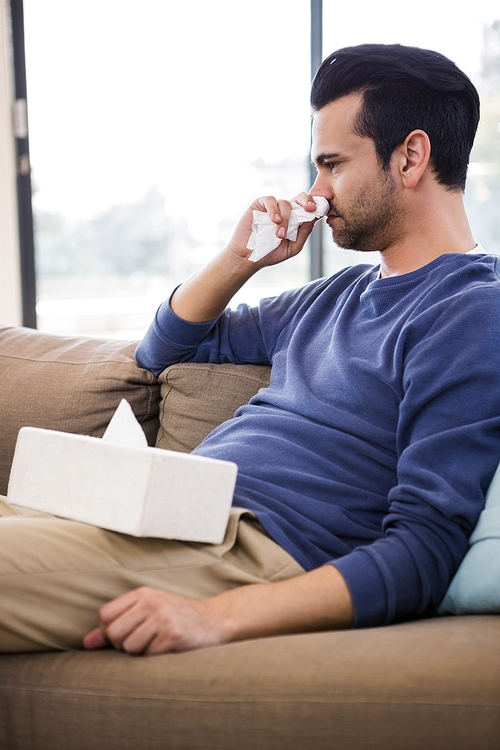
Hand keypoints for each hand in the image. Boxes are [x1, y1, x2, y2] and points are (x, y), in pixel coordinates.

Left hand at [82, 567, 352, 656]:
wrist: (215, 621)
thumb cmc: (176, 617)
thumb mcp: (147, 612)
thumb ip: (117, 625)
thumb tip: (86, 642)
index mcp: (143, 593)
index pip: (106, 616)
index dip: (112, 630)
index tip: (128, 631)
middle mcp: (152, 602)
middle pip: (115, 634)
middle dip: (125, 644)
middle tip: (146, 639)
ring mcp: (163, 618)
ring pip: (129, 647)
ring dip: (142, 651)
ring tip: (158, 642)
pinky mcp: (174, 635)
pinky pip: (149, 655)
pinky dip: (157, 656)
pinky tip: (170, 647)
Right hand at [226, 192, 321, 266]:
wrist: (249, 257)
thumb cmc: (271, 253)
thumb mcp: (293, 247)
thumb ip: (304, 233)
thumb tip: (314, 218)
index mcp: (296, 220)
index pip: (308, 207)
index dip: (315, 206)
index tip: (319, 210)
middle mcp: (286, 211)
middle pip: (300, 197)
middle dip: (307, 201)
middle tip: (310, 209)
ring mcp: (273, 207)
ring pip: (285, 203)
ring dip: (285, 219)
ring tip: (279, 235)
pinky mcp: (259, 204)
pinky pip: (270, 200)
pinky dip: (274, 210)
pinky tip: (274, 220)